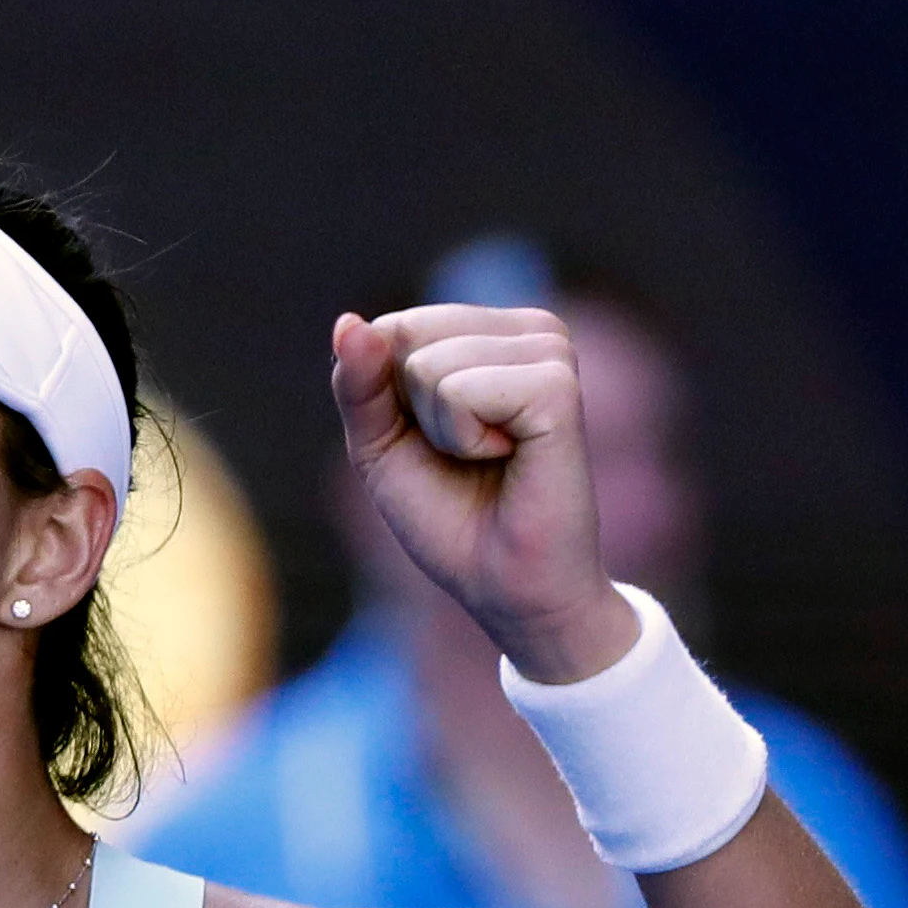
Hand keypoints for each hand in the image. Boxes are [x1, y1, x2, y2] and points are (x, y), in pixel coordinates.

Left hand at [330, 305, 637, 682]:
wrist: (505, 585)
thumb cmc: (450, 516)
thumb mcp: (380, 443)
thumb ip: (358, 381)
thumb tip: (348, 322)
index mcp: (493, 332)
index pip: (393, 327)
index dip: (386, 399)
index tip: (433, 443)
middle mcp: (530, 330)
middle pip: (408, 336)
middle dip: (412, 413)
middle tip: (466, 456)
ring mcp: (551, 352)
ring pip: (430, 365)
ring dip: (441, 430)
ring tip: (490, 459)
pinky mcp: (559, 387)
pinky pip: (461, 392)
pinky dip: (464, 439)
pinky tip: (508, 458)